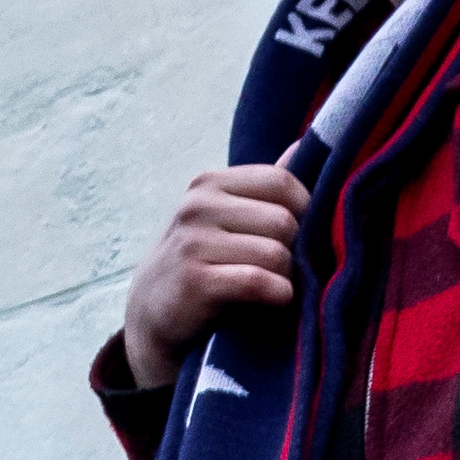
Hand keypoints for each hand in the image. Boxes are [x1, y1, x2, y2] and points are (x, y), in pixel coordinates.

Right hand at [121, 161, 309, 392]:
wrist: (152, 315)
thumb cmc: (199, 263)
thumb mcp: (222, 218)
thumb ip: (262, 188)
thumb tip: (302, 145)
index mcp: (209, 184)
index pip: (281, 182)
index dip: (307, 210)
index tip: (308, 236)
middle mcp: (198, 206)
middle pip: (284, 220)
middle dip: (299, 250)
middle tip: (294, 270)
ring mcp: (193, 242)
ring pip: (275, 253)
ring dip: (290, 277)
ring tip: (280, 288)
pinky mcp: (195, 281)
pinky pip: (258, 280)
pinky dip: (279, 294)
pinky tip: (276, 300)